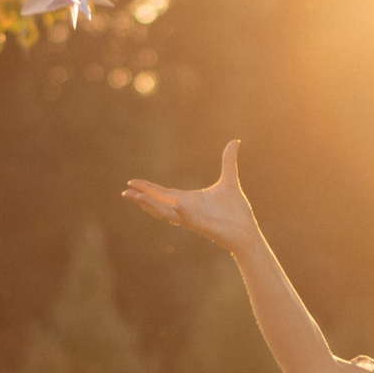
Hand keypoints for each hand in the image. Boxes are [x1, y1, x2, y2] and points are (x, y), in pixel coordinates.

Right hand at [123, 140, 261, 253]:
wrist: (248, 232)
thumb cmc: (236, 211)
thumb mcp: (230, 181)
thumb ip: (228, 161)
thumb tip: (235, 141)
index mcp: (188, 201)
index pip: (163, 193)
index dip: (147, 188)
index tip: (131, 182)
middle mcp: (186, 211)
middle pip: (159, 204)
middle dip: (142, 198)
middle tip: (125, 193)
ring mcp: (193, 220)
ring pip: (168, 214)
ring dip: (153, 206)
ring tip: (139, 198)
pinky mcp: (204, 228)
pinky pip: (190, 221)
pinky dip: (182, 214)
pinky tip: (176, 206)